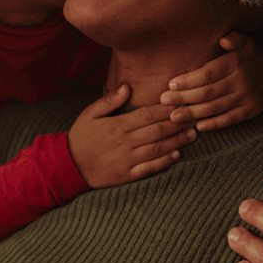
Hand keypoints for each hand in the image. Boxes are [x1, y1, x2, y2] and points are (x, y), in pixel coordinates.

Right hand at [67, 84, 197, 188]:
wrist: (67, 166)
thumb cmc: (80, 137)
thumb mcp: (90, 114)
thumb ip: (109, 100)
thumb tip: (128, 86)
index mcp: (117, 125)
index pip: (148, 114)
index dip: (167, 109)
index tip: (182, 104)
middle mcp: (124, 142)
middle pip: (157, 130)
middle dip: (178, 123)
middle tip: (194, 117)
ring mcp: (126, 160)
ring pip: (157, 149)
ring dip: (177, 141)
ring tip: (192, 134)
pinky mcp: (126, 176)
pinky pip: (149, 168)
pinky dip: (164, 162)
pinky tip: (177, 155)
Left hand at [160, 32, 262, 130]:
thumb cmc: (251, 57)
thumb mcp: (246, 42)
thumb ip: (234, 38)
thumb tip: (223, 39)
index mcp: (235, 63)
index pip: (207, 74)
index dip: (188, 81)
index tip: (171, 84)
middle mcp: (241, 81)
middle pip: (208, 92)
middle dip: (184, 98)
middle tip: (164, 101)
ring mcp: (246, 98)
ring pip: (215, 107)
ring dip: (193, 113)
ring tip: (174, 116)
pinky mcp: (250, 111)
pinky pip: (229, 119)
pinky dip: (213, 124)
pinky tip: (198, 125)